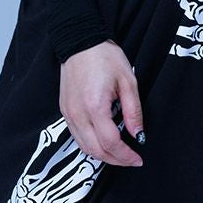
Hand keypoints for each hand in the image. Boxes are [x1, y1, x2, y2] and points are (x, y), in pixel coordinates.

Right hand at [60, 40, 145, 167]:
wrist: (80, 41)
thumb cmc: (104, 57)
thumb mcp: (128, 81)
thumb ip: (134, 111)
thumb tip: (138, 135)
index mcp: (95, 106)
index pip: (111, 143)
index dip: (126, 156)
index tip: (138, 159)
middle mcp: (78, 114)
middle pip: (96, 151)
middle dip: (115, 160)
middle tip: (130, 160)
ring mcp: (69, 113)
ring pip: (84, 147)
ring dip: (102, 155)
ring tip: (119, 154)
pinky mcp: (65, 111)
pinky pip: (77, 137)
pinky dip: (90, 145)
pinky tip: (103, 142)